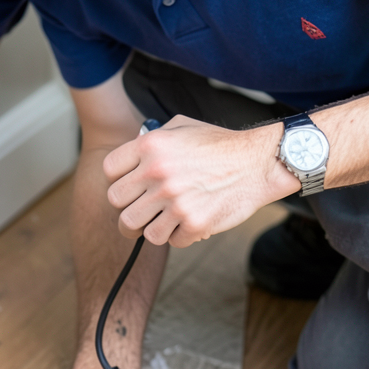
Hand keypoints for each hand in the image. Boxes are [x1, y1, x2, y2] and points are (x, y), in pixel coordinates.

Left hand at [103, 116, 296, 247]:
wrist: (260, 163)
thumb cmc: (221, 145)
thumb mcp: (182, 127)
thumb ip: (151, 140)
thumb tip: (129, 157)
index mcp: (151, 146)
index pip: (109, 171)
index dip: (118, 180)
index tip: (130, 186)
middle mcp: (158, 173)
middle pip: (116, 203)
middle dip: (128, 207)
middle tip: (142, 209)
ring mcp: (175, 201)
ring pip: (138, 229)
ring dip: (151, 226)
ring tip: (166, 219)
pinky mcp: (193, 223)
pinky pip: (170, 241)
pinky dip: (179, 236)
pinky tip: (191, 221)